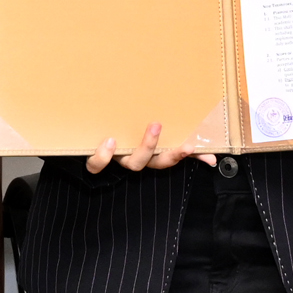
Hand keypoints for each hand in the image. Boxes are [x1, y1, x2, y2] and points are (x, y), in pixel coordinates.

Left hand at [87, 122, 216, 173]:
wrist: (81, 137)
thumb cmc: (120, 133)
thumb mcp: (145, 132)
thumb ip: (176, 143)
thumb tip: (211, 156)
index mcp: (148, 152)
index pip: (171, 157)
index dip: (185, 155)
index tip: (196, 146)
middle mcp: (135, 158)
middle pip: (156, 163)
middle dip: (170, 153)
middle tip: (184, 138)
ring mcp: (117, 159)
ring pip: (133, 164)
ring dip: (145, 148)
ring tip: (153, 128)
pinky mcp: (95, 160)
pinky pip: (98, 165)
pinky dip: (104, 156)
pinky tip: (109, 140)